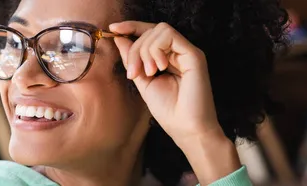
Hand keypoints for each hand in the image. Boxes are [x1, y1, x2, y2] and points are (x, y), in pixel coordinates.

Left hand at [109, 21, 220, 143]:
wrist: (185, 128)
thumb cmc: (168, 110)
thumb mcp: (142, 81)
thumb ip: (132, 59)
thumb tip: (118, 38)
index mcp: (167, 57)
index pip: (149, 32)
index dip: (131, 27)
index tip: (112, 30)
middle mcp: (178, 51)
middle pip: (150, 31)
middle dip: (135, 48)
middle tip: (134, 73)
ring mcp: (187, 52)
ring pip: (159, 30)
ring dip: (145, 50)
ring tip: (148, 73)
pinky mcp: (194, 55)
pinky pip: (169, 35)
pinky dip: (157, 49)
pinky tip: (158, 68)